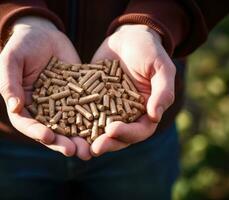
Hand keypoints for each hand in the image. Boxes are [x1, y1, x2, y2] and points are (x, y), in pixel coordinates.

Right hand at [0, 17, 90, 159]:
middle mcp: (43, 110)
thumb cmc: (22, 45)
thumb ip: (10, 83)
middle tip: (75, 151)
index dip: (37, 132)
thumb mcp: (11, 60)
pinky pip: (86, 109)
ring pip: (71, 125)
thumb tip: (14, 107)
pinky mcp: (78, 96)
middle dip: (62, 143)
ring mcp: (62, 104)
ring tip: (91, 149)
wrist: (43, 34)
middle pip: (51, 131)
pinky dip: (94, 120)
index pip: (27, 124)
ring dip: (80, 138)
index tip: (48, 136)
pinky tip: (104, 127)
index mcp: (24, 105)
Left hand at [90, 24, 175, 155]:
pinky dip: (77, 120)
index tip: (113, 130)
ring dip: (90, 138)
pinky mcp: (93, 98)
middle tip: (94, 148)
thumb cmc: (149, 50)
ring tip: (79, 145)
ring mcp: (108, 107)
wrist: (128, 36)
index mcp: (146, 111)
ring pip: (100, 129)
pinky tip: (65, 125)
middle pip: (119, 135)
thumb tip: (155, 116)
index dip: (128, 134)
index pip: (140, 130)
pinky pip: (85, 111)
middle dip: (107, 143)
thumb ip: (162, 91)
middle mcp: (127, 114)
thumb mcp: (161, 67)